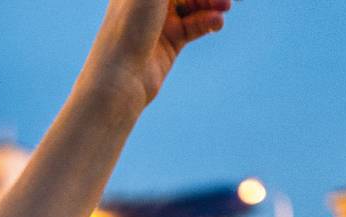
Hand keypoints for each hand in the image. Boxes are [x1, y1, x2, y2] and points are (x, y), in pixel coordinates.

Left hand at [87, 0, 231, 106]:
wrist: (119, 81)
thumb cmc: (127, 29)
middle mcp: (147, 1)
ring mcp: (160, 20)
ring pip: (195, 3)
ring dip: (212, 2)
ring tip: (225, 7)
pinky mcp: (170, 42)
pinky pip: (197, 25)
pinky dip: (209, 21)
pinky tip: (217, 23)